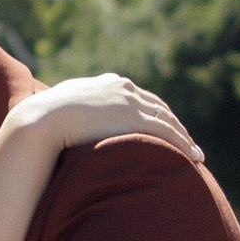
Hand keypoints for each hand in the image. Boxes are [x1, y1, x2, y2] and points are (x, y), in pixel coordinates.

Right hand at [5, 73, 201, 163]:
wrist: (43, 118)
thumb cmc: (45, 116)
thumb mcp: (64, 104)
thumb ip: (75, 107)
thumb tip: (69, 118)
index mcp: (110, 83)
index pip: (142, 99)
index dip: (157, 114)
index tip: (167, 127)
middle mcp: (124, 89)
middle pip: (160, 108)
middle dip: (176, 126)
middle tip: (189, 143)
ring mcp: (130, 103)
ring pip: (168, 121)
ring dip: (185, 138)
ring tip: (197, 155)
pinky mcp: (133, 119)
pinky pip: (167, 133)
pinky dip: (184, 144)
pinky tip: (194, 157)